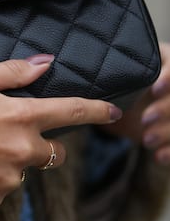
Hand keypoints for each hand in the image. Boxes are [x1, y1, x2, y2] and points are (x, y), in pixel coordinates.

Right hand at [0, 56, 121, 209]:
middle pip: (52, 153)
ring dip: (8, 164)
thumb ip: (14, 73)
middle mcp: (19, 151)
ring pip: (21, 173)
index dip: (96, 111)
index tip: (112, 112)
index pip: (71, 113)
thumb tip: (46, 63)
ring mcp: (5, 179)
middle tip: (4, 135)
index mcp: (20, 117)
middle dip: (38, 144)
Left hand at [105, 42, 169, 166]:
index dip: (168, 78)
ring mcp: (167, 107)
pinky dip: (169, 151)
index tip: (154, 88)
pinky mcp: (168, 129)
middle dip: (165, 109)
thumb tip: (62, 64)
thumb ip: (104, 69)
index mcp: (163, 63)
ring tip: (147, 140)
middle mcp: (168, 85)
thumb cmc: (111, 80)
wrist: (123, 103)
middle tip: (146, 119)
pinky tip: (158, 157)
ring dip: (166, 132)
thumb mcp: (110, 74)